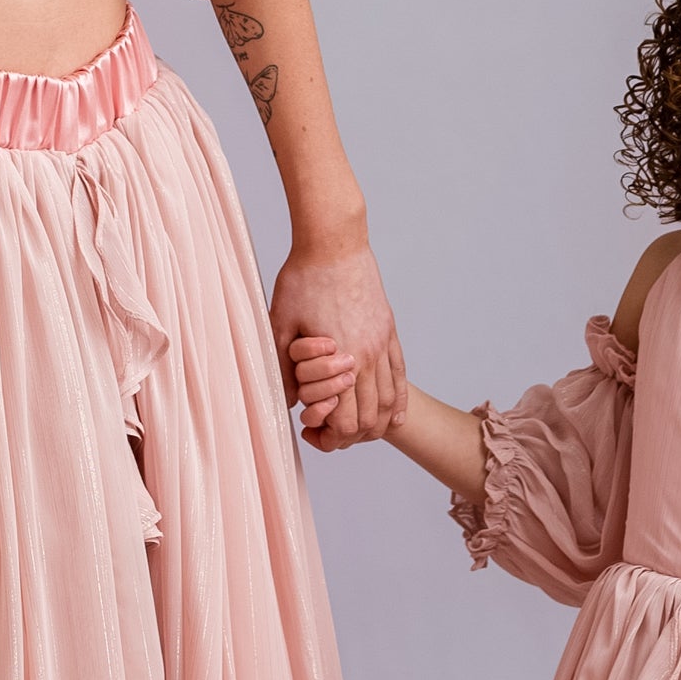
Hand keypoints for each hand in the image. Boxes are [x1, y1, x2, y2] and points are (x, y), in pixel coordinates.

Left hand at [270, 238, 401, 450]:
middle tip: (331, 436)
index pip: (346, 422)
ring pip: (389, 400)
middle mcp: (366, 356)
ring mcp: (381, 343)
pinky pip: (400, 374)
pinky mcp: (388, 330)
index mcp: (339, 359)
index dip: (330, 438)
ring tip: (360, 432)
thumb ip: (283, 368)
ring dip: (377, 424)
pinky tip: (395, 415)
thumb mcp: (280, 324)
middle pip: (370, 418)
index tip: (313, 435)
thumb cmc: (302, 278)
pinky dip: (399, 401)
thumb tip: (289, 403)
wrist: (334, 241)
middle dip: (352, 437)